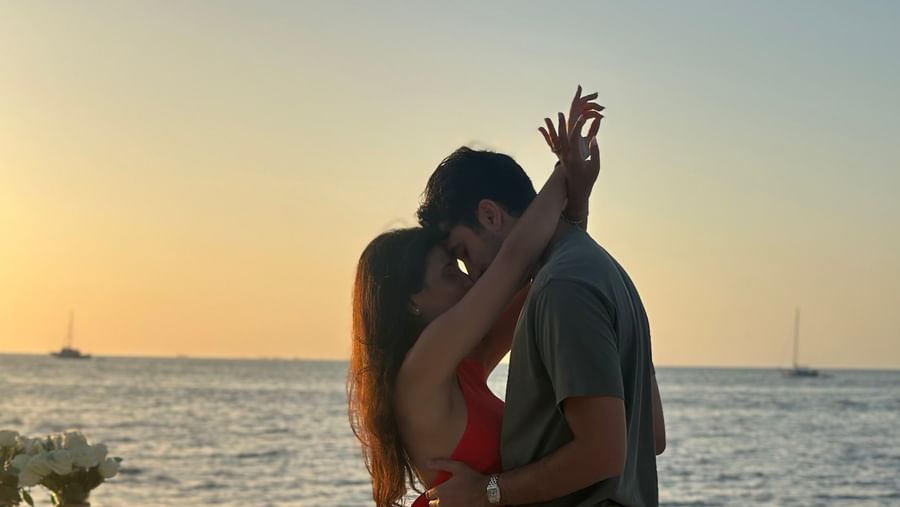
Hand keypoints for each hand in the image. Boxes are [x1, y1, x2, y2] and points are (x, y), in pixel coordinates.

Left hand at [425, 459, 491, 506]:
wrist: (488, 492)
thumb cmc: (473, 478)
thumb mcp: (457, 466)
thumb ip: (440, 464)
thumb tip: (426, 462)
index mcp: (441, 491)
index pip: (429, 494)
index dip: (433, 491)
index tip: (439, 488)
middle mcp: (443, 503)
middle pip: (433, 505)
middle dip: (436, 500)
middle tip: (445, 495)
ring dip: (444, 505)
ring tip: (452, 500)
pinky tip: (459, 503)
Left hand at [538, 85, 603, 219]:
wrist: (576, 191)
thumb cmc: (587, 180)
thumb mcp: (595, 166)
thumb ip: (595, 152)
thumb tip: (594, 138)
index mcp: (575, 157)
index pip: (574, 138)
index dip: (578, 126)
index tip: (582, 117)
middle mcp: (566, 156)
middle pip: (562, 137)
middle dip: (561, 125)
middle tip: (560, 113)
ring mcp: (563, 158)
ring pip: (557, 140)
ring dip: (555, 129)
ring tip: (553, 119)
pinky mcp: (562, 159)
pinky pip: (557, 145)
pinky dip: (555, 136)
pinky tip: (555, 130)